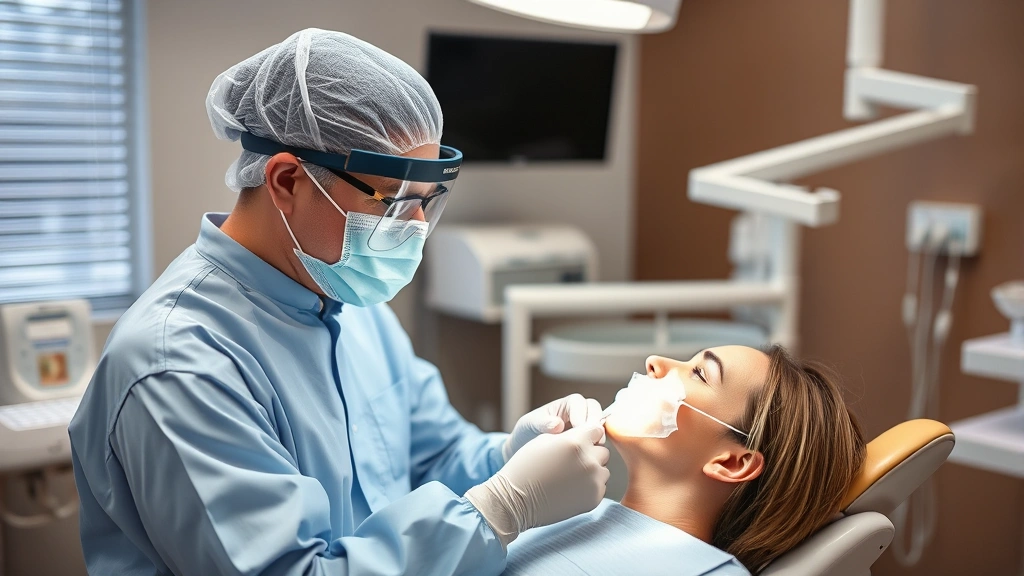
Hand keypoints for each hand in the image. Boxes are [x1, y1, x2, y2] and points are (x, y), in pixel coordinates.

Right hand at [466, 425, 609, 547]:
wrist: (517, 500)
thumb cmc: (527, 466)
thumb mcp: (546, 440)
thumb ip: (572, 434)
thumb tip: (592, 433)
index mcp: (576, 442)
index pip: (597, 430)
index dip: (587, 436)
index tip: (579, 442)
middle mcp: (589, 460)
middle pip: (603, 451)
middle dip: (591, 454)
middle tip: (572, 462)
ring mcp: (594, 481)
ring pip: (603, 470)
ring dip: (592, 471)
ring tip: (570, 476)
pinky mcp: (594, 498)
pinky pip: (600, 487)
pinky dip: (589, 487)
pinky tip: (571, 489)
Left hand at [503, 393, 603, 460]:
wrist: (525, 453)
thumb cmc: (527, 433)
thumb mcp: (530, 424)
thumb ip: (542, 422)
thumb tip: (557, 424)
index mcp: (565, 404)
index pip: (579, 402)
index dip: (581, 414)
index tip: (578, 427)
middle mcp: (577, 413)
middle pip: (595, 411)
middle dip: (594, 424)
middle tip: (589, 438)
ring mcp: (584, 428)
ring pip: (600, 427)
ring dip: (598, 437)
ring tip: (589, 450)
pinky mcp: (588, 443)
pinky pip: (598, 442)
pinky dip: (596, 449)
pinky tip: (588, 458)